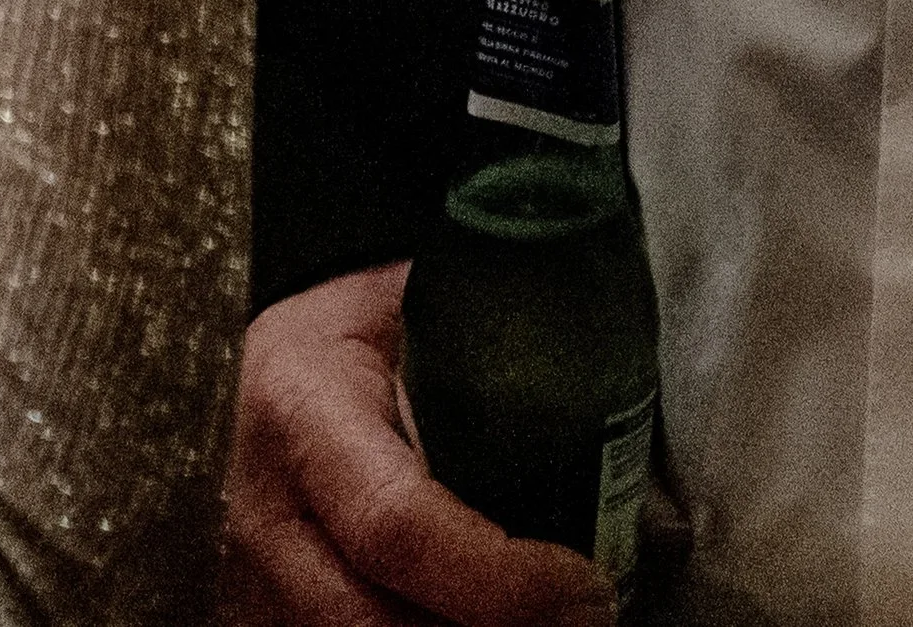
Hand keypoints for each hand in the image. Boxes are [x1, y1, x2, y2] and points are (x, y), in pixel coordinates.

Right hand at [222, 266, 614, 625]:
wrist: (286, 342)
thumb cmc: (379, 319)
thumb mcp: (439, 316)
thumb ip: (532, 385)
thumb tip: (660, 510)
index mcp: (302, 409)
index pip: (396, 525)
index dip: (497, 578)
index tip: (589, 586)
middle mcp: (263, 513)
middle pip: (372, 625)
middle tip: (587, 618)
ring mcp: (251, 582)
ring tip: (549, 617)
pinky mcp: (262, 619)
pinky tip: (489, 621)